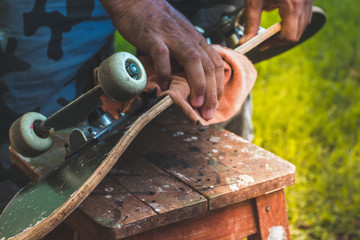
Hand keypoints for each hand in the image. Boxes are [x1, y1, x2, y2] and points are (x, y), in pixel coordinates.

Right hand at [99, 0, 223, 119]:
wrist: (136, 2)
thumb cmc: (157, 23)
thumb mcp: (180, 37)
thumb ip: (188, 54)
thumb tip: (195, 76)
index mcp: (196, 40)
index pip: (215, 64)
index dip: (218, 86)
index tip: (214, 105)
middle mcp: (188, 38)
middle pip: (208, 66)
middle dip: (212, 92)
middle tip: (208, 113)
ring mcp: (171, 37)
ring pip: (193, 60)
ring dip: (198, 84)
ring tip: (196, 103)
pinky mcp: (153, 37)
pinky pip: (162, 55)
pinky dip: (165, 72)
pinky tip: (164, 86)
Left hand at [239, 0, 312, 43]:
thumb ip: (251, 21)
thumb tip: (245, 41)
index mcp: (293, 4)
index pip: (290, 36)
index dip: (275, 43)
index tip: (262, 44)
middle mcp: (305, 2)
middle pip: (297, 32)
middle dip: (279, 37)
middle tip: (263, 37)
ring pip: (302, 22)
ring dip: (285, 26)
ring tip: (269, 16)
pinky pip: (303, 11)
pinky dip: (290, 15)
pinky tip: (276, 5)